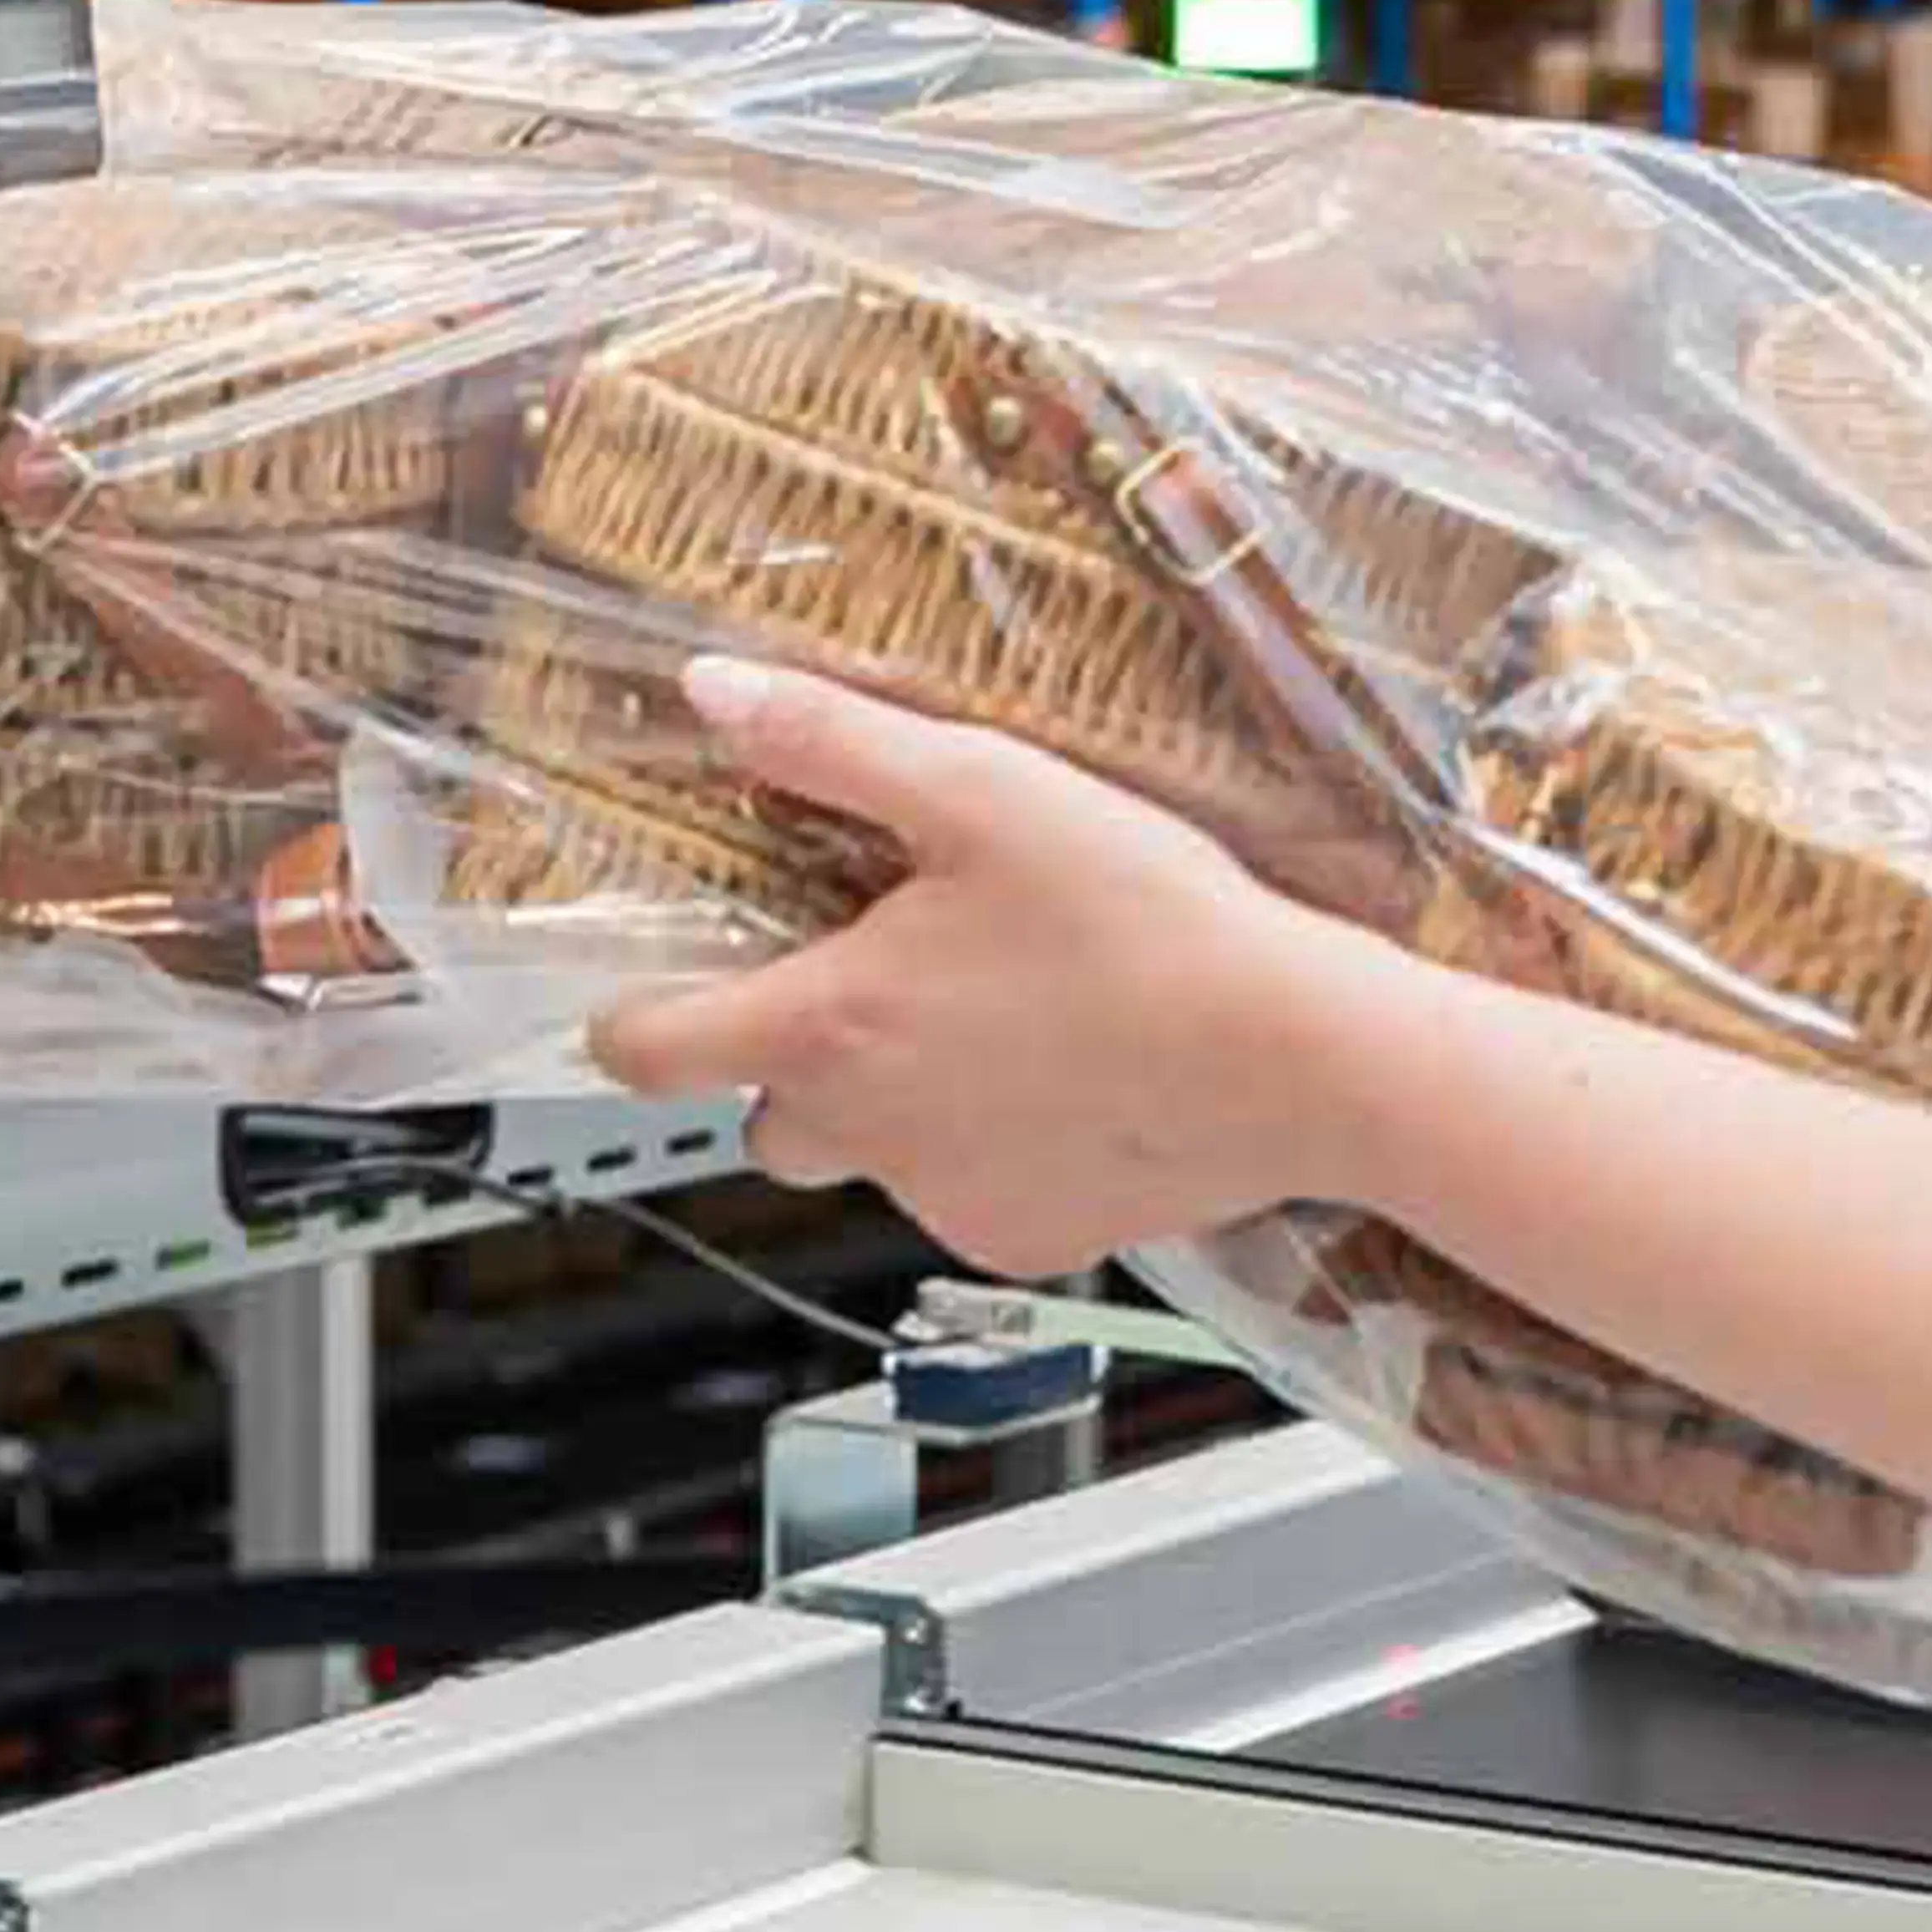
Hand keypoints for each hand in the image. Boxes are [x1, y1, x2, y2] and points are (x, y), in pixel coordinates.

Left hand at [580, 657, 1388, 1267]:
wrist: (1301, 1058)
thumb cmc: (1148, 921)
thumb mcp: (982, 791)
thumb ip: (831, 743)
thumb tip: (712, 691)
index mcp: (831, 1027)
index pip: (649, 1052)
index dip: (630, 1020)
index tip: (651, 994)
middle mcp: (868, 1133)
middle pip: (762, 1114)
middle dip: (792, 1059)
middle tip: (878, 983)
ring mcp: (943, 1200)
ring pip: (868, 1157)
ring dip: (897, 1101)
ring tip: (997, 1019)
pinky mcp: (1022, 1239)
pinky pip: (961, 1198)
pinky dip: (989, 1149)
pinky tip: (1062, 1078)